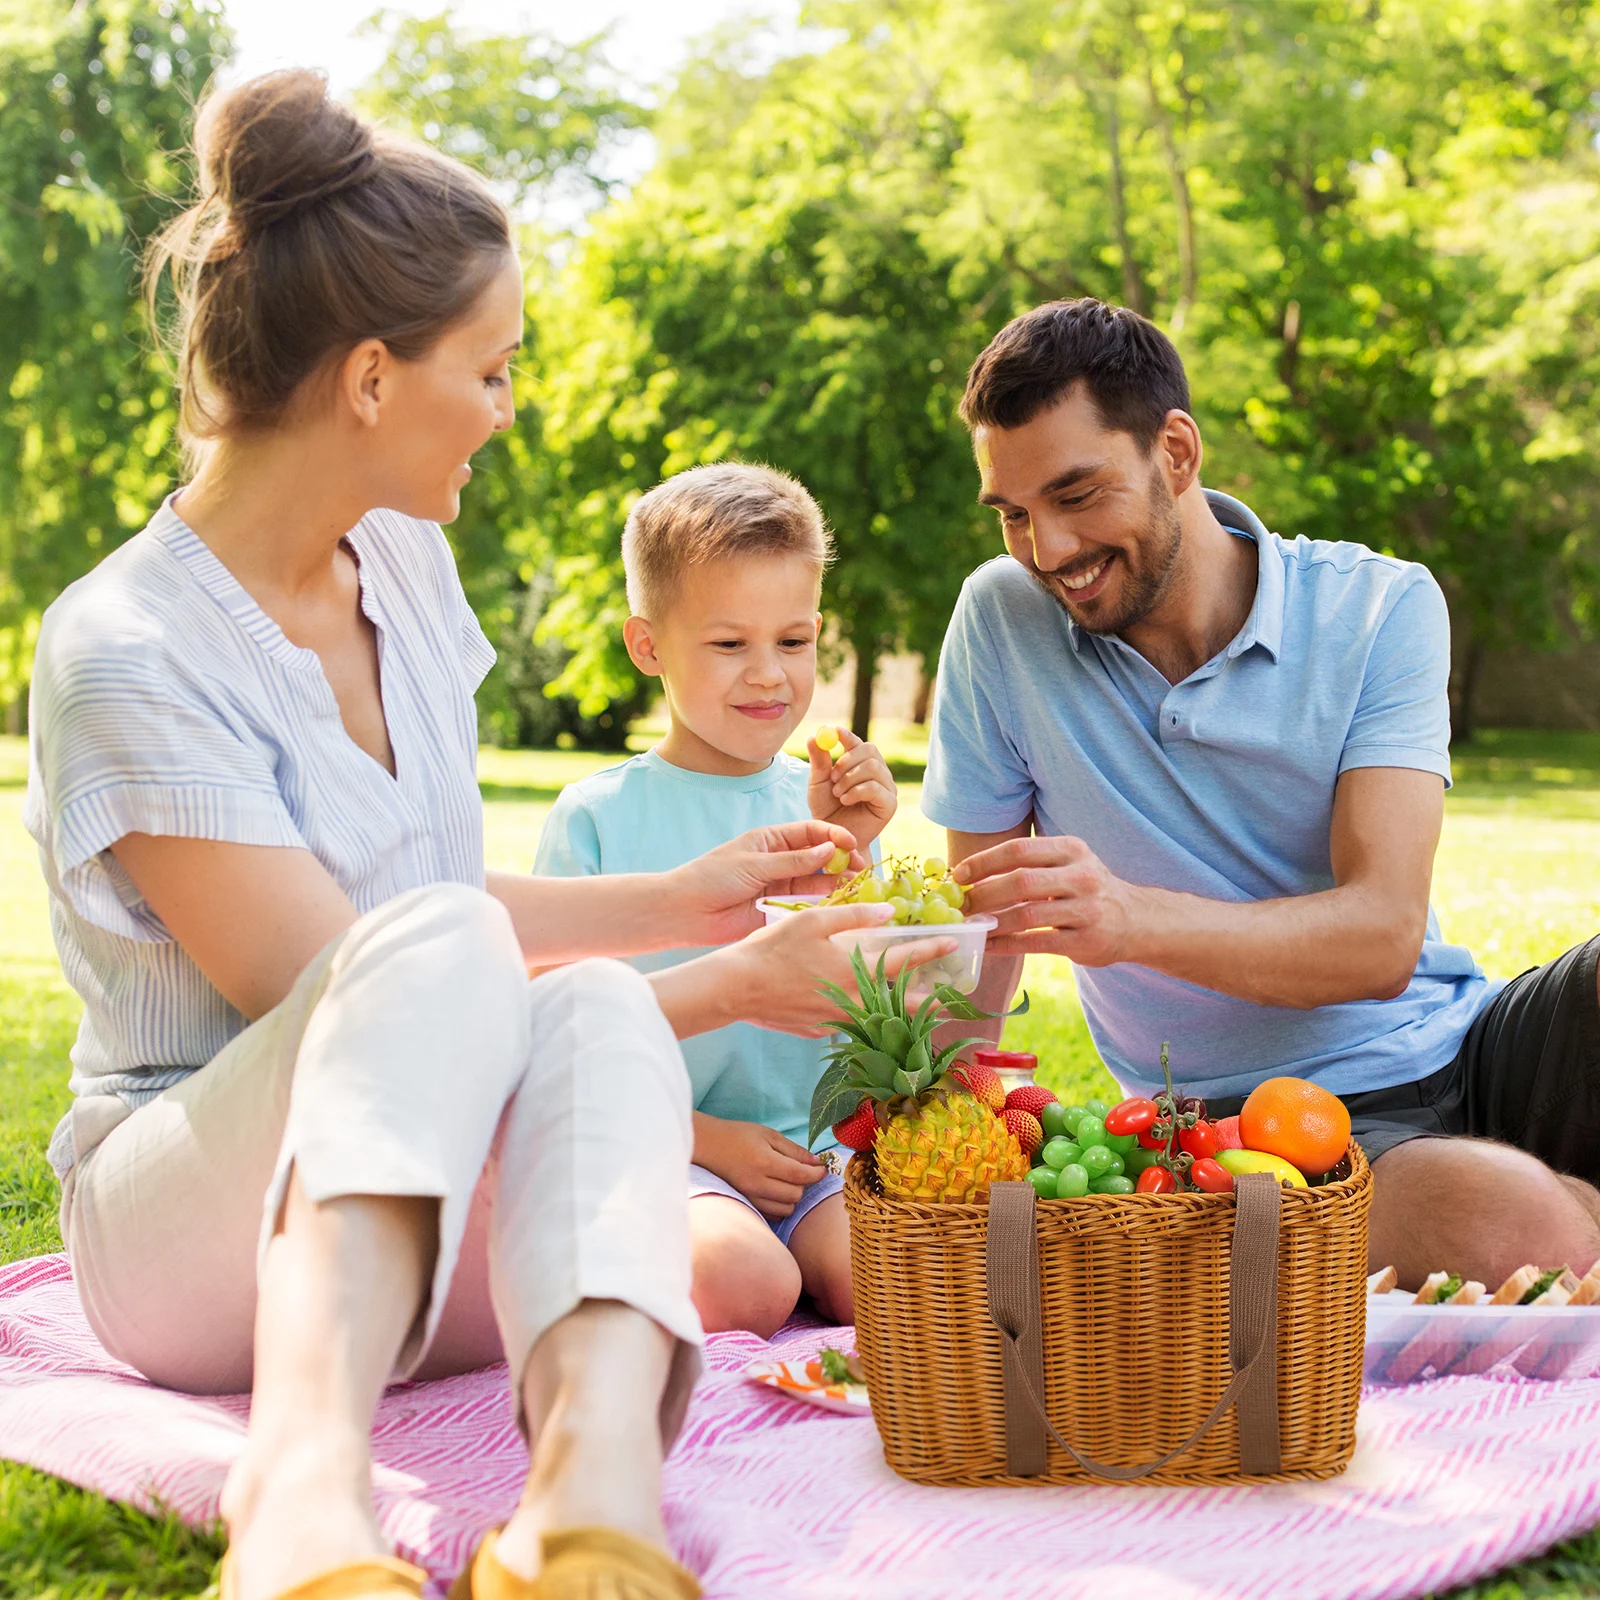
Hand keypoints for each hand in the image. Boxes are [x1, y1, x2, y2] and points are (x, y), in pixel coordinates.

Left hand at [668, 820, 868, 946]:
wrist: (686, 911)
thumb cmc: (712, 877)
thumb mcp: (755, 864)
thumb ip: (794, 860)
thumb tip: (830, 848)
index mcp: (772, 840)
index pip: (811, 832)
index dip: (834, 836)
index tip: (852, 844)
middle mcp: (781, 862)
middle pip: (821, 858)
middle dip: (843, 861)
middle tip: (863, 870)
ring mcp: (782, 886)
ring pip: (818, 882)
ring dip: (839, 884)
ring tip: (859, 888)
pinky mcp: (780, 910)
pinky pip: (808, 906)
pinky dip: (825, 905)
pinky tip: (842, 906)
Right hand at [694, 1113, 825, 1220]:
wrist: (708, 1146)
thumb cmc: (739, 1135)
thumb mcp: (769, 1135)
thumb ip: (794, 1150)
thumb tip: (817, 1163)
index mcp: (764, 1162)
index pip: (801, 1175)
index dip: (818, 1173)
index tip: (823, 1167)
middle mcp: (757, 1183)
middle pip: (796, 1195)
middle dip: (805, 1184)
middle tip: (803, 1171)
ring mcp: (750, 1197)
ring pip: (786, 1208)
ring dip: (793, 1196)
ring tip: (788, 1181)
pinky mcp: (746, 1204)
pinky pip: (773, 1214)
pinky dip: (781, 1205)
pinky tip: (778, 1191)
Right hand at [723, 901, 957, 1035]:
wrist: (735, 988)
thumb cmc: (772, 949)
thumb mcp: (813, 921)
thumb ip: (853, 916)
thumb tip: (888, 911)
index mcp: (853, 971)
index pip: (903, 960)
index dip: (931, 951)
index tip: (954, 944)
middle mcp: (851, 1002)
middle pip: (902, 1006)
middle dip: (930, 1003)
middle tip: (951, 1002)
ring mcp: (835, 1021)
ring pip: (878, 1021)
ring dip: (899, 1016)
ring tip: (916, 1011)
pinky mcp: (818, 1032)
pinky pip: (848, 1026)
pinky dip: (862, 1021)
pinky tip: (861, 1014)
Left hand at [807, 729, 895, 850]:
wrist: (834, 838)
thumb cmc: (827, 810)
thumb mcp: (818, 783)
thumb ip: (818, 761)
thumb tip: (813, 737)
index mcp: (860, 763)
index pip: (857, 742)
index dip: (847, 735)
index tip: (835, 732)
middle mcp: (877, 772)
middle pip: (870, 749)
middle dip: (848, 760)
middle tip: (832, 775)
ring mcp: (886, 787)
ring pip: (872, 767)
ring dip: (850, 780)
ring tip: (838, 794)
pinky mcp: (890, 803)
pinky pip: (876, 787)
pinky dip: (857, 792)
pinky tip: (846, 801)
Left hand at [953, 834, 1137, 964]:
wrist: (1136, 921)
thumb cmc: (1086, 889)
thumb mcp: (1068, 863)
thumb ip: (1029, 863)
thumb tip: (970, 872)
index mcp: (1071, 850)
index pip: (1019, 849)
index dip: (984, 862)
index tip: (959, 875)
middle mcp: (1082, 876)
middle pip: (1021, 881)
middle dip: (984, 894)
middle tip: (960, 905)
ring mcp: (1086, 910)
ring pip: (1026, 915)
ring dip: (992, 922)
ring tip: (970, 926)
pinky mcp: (1085, 941)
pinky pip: (1036, 943)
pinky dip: (1006, 944)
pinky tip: (989, 945)